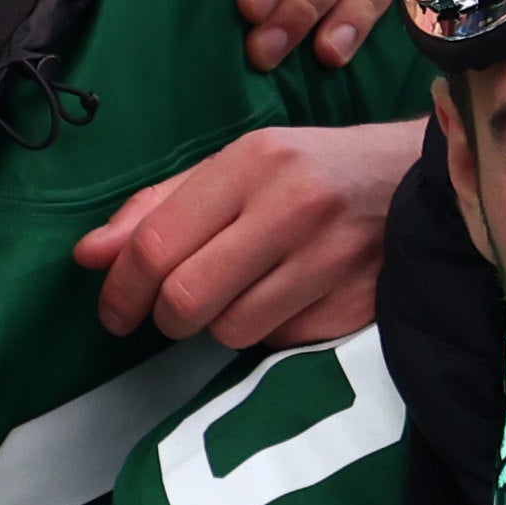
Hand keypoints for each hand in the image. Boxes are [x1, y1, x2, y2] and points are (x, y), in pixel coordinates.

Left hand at [75, 120, 414, 345]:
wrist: (414, 179)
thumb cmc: (308, 171)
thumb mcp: (234, 167)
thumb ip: (158, 208)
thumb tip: (90, 255)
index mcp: (254, 162)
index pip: (157, 244)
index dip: (121, 289)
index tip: (114, 309)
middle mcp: (294, 208)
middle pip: (186, 299)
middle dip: (164, 318)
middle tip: (168, 312)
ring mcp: (330, 261)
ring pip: (231, 331)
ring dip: (219, 325)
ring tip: (239, 293)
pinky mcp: (355, 305)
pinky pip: (279, 342)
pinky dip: (267, 330)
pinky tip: (284, 298)